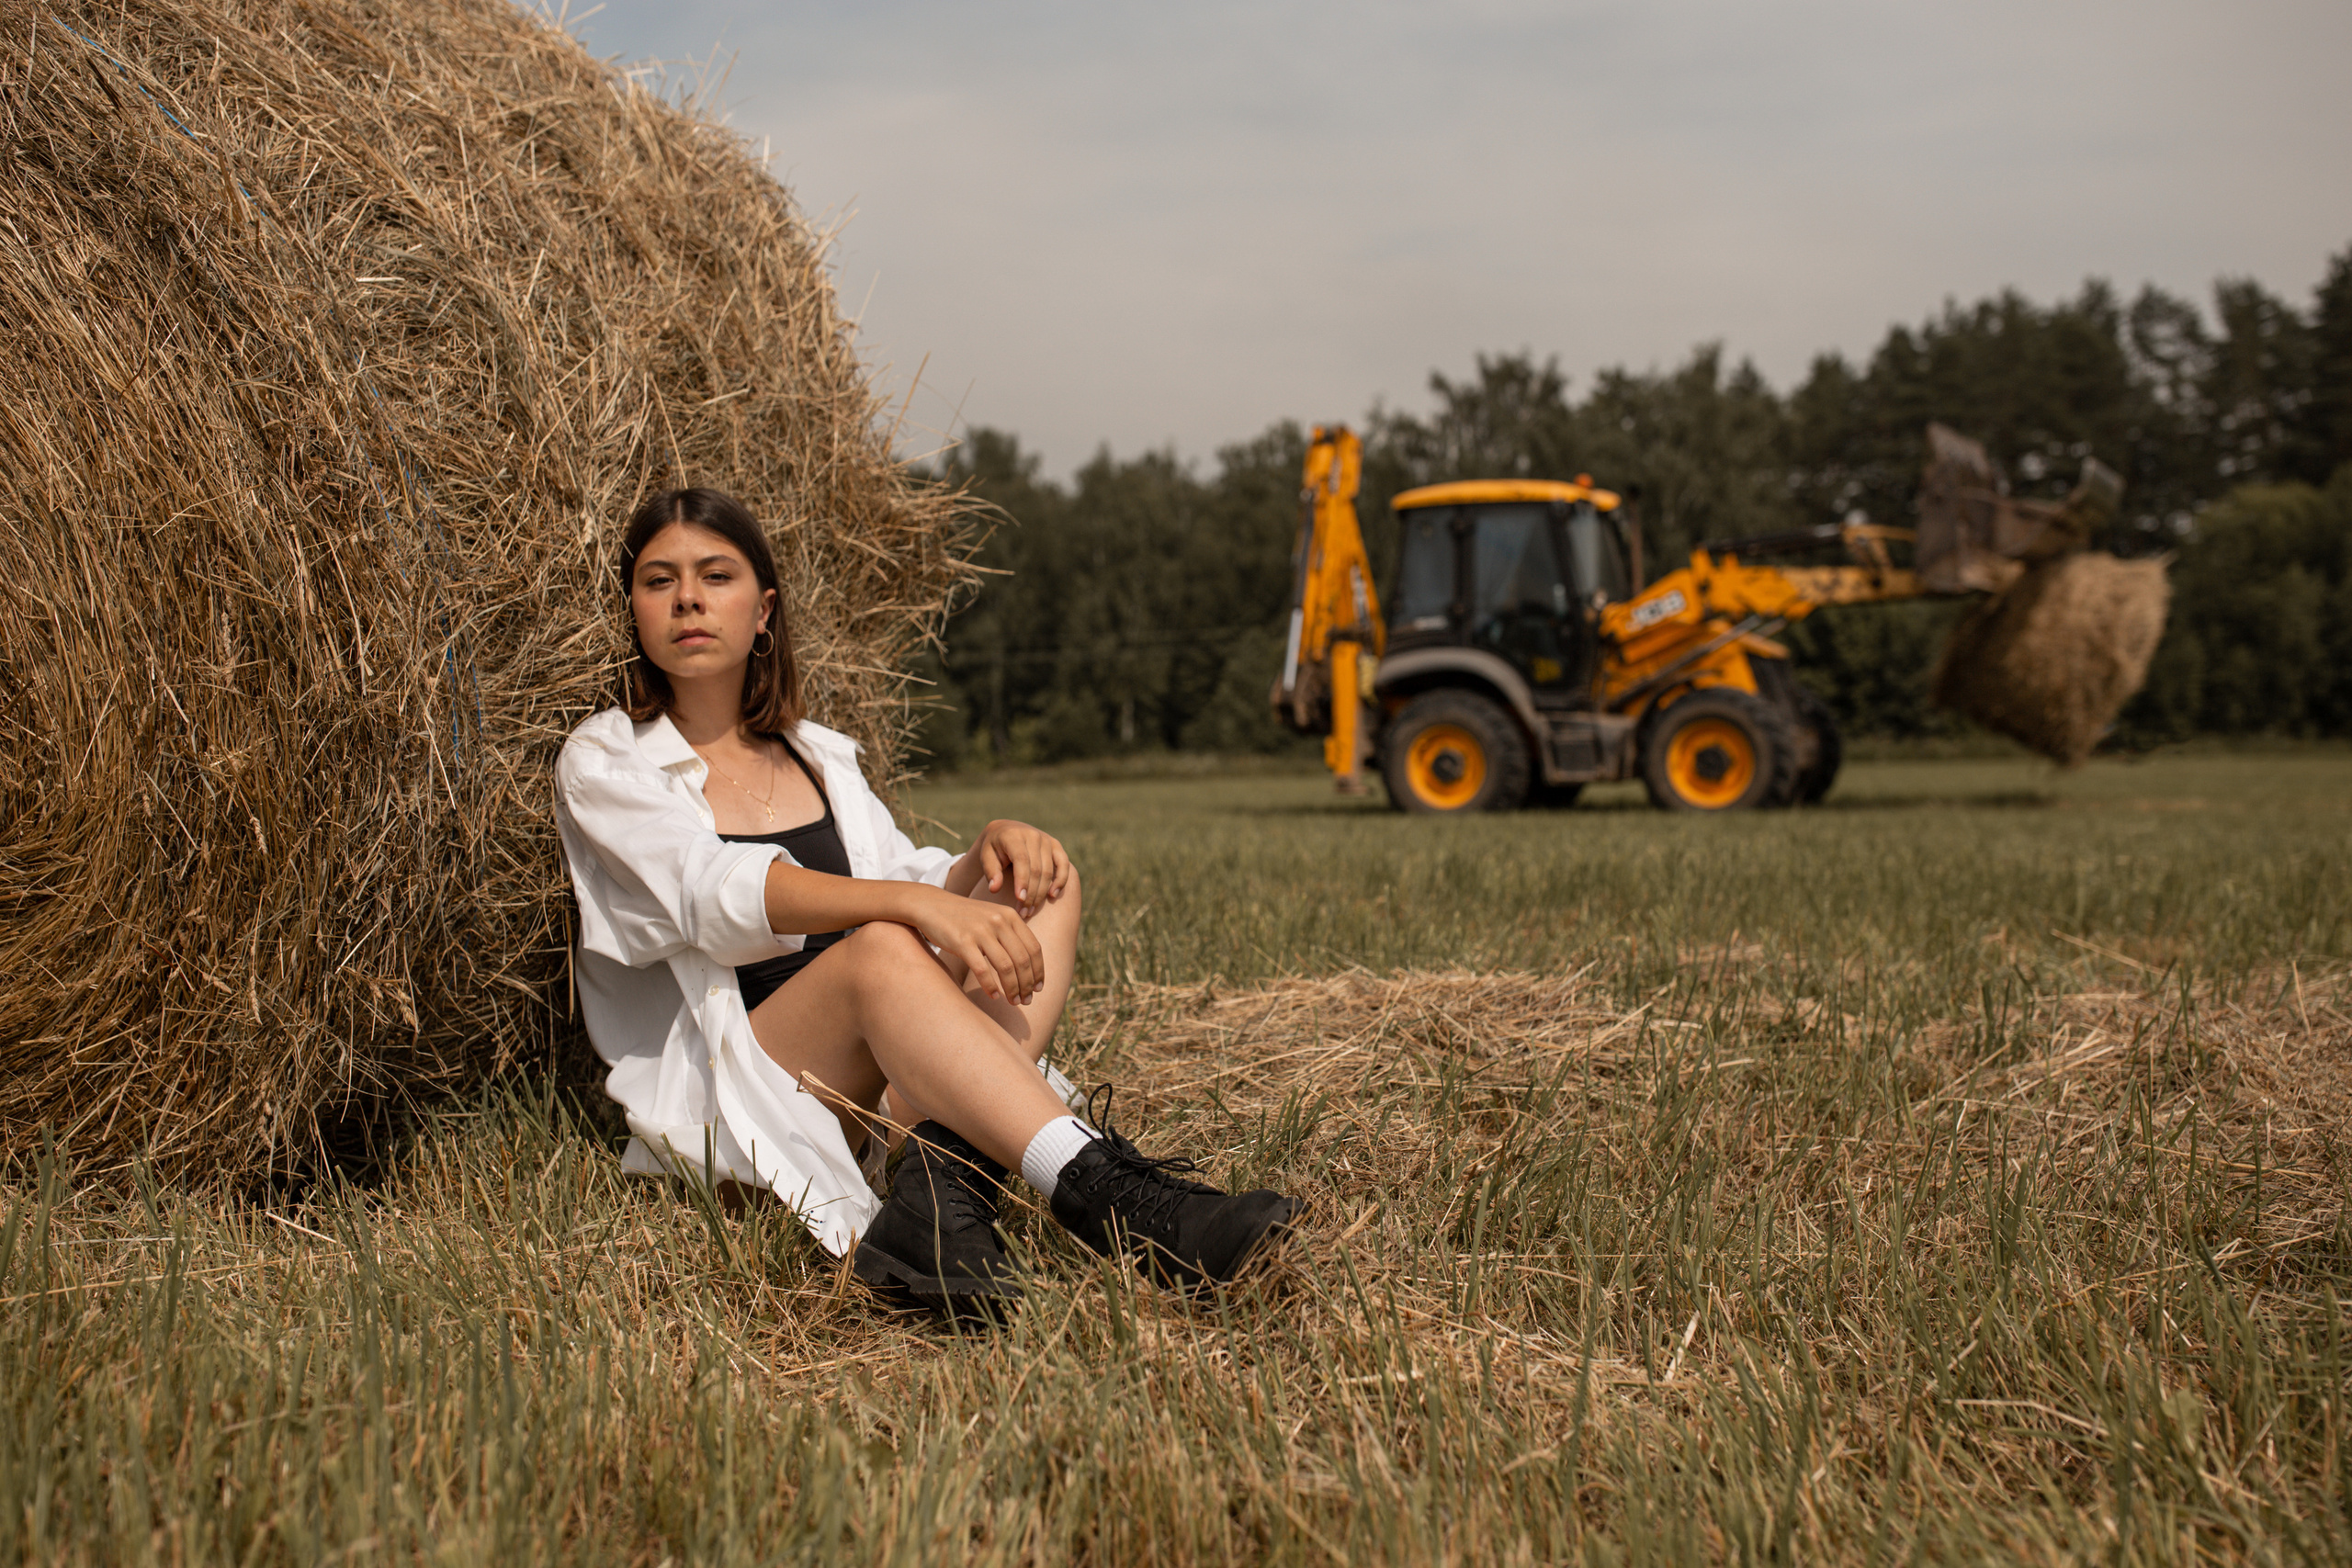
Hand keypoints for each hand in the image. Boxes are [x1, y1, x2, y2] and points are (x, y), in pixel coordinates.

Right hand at [905, 886, 1046, 1004]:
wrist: (931, 905)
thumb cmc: (964, 918)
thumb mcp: (992, 918)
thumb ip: (1010, 934)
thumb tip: (1028, 966)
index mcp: (1010, 916)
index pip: (1033, 948)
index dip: (1039, 971)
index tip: (1038, 988)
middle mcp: (999, 921)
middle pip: (1022, 960)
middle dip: (1027, 984)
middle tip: (1027, 1001)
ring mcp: (981, 931)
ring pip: (1006, 967)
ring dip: (1012, 989)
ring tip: (1013, 1002)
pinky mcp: (963, 941)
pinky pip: (982, 969)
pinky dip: (990, 986)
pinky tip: (993, 996)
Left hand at [973, 820, 1071, 917]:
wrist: (1006, 831)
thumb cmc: (994, 848)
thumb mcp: (986, 857)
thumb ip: (990, 872)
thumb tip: (994, 889)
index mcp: (1014, 836)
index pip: (1021, 860)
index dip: (1022, 881)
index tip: (1019, 900)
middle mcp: (1033, 835)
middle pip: (1036, 869)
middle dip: (1031, 893)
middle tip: (1023, 912)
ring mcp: (1046, 840)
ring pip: (1048, 871)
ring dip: (1041, 893)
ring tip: (1031, 910)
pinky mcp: (1056, 845)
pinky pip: (1063, 864)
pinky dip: (1061, 880)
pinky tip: (1053, 895)